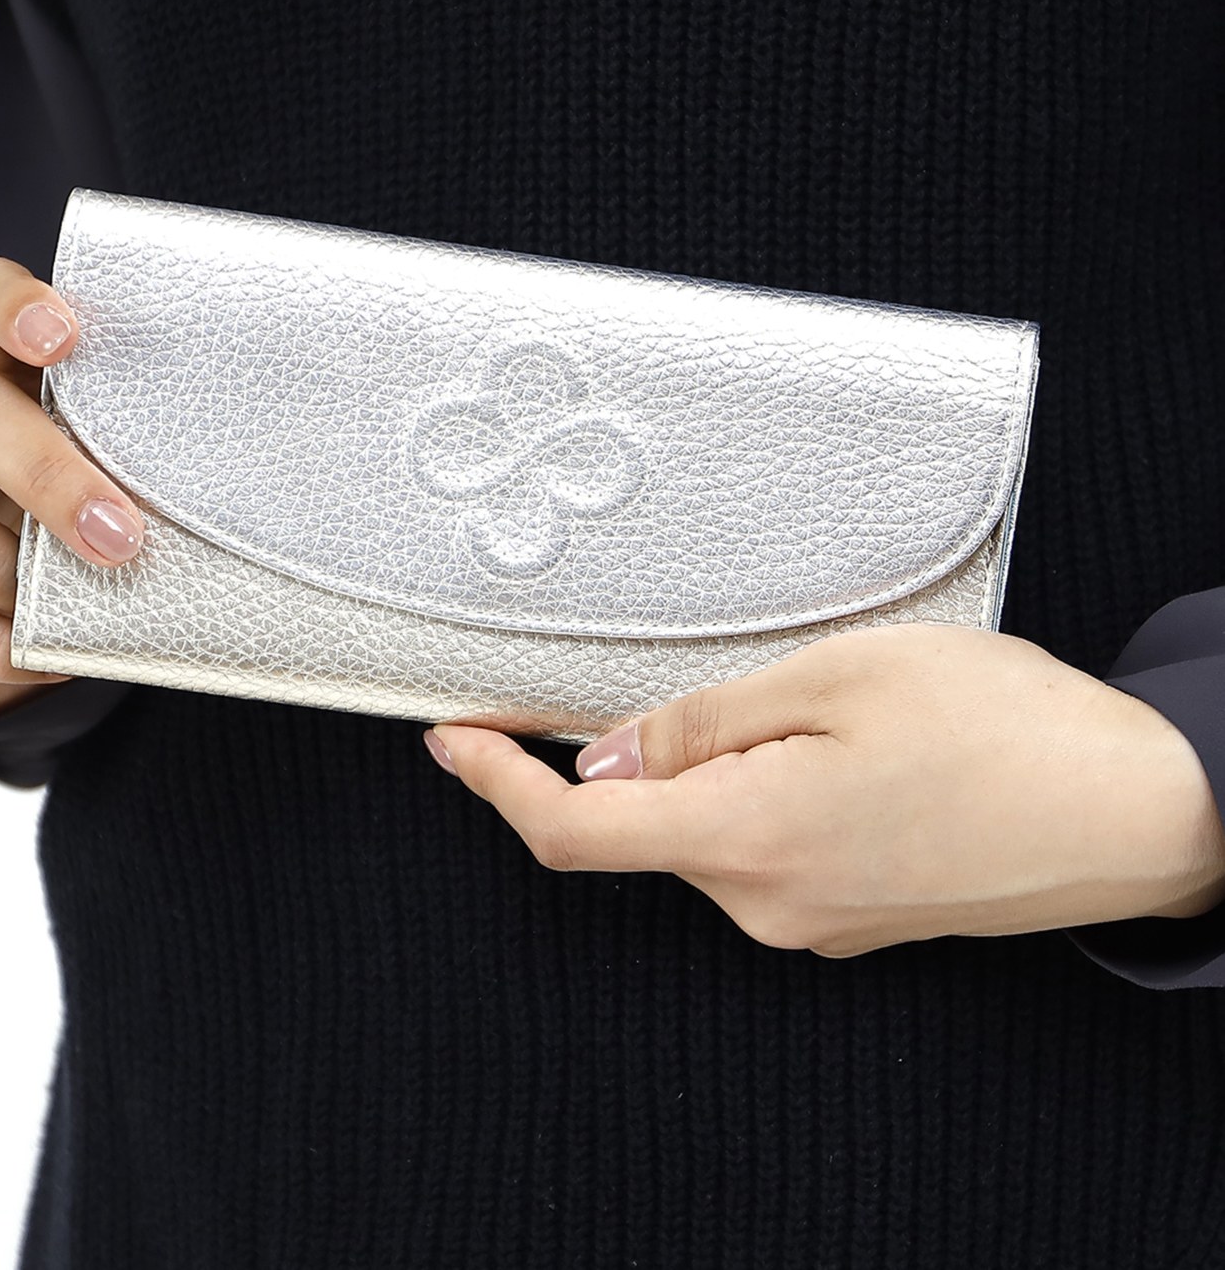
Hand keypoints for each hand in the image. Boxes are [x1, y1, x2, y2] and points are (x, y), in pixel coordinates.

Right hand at [0, 257, 145, 719]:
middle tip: (120, 538)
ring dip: (3, 564)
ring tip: (72, 609)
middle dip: (46, 473)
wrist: (1, 631)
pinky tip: (34, 656)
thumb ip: (143, 478)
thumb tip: (231, 511)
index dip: (13, 305)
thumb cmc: (80, 537)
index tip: (63, 334)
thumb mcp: (115, 492)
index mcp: (5, 378)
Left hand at [425, 624, 1224, 956]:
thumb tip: (607, 753)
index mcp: (746, 838)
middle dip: (645, 747)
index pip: (574, 832)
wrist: (1139, 811)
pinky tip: (843, 750)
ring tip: (823, 706)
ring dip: (722, 766)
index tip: (454, 741)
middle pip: (647, 822)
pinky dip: (763, 795)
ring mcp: (810, 920)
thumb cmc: (1003, 729)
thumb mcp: (834, 677)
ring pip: (710, 831)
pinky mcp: (848, 917)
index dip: (496, 787)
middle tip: (722, 674)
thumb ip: (702, 722)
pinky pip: (766, 849)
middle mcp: (766, 902)